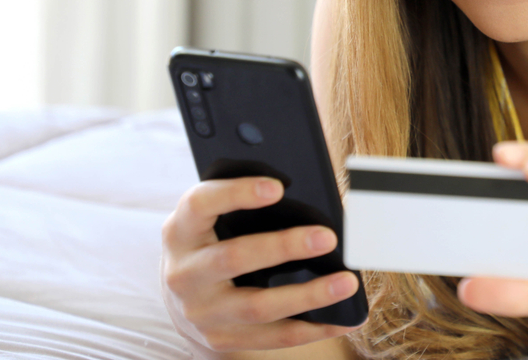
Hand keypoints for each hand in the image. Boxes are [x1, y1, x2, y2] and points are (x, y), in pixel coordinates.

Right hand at [160, 177, 362, 352]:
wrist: (181, 297)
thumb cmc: (213, 240)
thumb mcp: (213, 217)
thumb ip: (243, 203)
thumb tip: (307, 196)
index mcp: (181, 230)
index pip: (201, 204)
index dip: (237, 193)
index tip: (278, 187)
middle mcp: (184, 272)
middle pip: (234, 257)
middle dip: (284, 246)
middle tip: (328, 237)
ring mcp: (200, 311)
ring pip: (258, 306)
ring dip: (308, 294)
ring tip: (347, 282)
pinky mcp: (220, 338)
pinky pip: (273, 337)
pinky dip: (313, 329)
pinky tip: (344, 318)